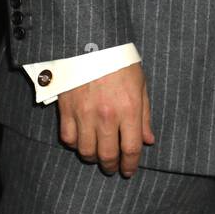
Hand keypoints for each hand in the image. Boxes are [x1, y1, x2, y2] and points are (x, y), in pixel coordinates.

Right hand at [58, 62, 154, 176]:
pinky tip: (81, 140)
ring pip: (86, 151)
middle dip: (111, 166)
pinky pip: (68, 138)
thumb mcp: (140, 86)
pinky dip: (74, 144)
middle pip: (107, 155)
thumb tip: (148, 141)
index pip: (130, 149)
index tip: (128, 171)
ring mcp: (84, 113)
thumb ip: (144, 115)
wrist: (92, 42)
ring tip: (97, 155)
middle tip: (113, 167)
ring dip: (93, 158)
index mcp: (129, 109)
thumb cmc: (121, 63)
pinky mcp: (66, 109)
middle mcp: (106, 115)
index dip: (130, 165)